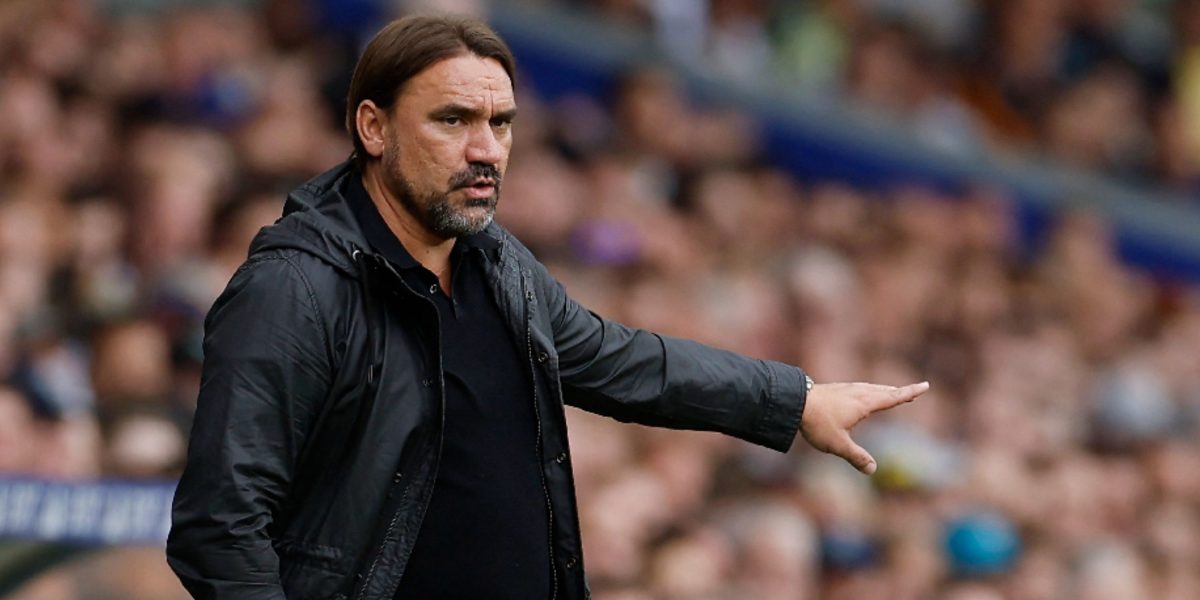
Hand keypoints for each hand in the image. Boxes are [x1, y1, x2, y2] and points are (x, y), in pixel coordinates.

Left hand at [799, 381, 929, 474]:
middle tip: (913, 390)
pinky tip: (860, 392)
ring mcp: (846, 388)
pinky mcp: (835, 389)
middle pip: (884, 391)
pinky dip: (868, 389)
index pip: (893, 398)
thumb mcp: (838, 445)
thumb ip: (856, 457)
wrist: (793, 401)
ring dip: (884, 390)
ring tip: (890, 391)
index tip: (925, 385)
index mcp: (864, 403)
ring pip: (870, 388)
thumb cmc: (817, 422)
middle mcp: (858, 392)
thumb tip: (873, 470)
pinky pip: (859, 388)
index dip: (910, 393)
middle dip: (899, 392)